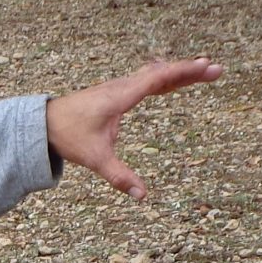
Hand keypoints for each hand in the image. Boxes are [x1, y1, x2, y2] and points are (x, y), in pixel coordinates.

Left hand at [44, 58, 223, 200]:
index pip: (158, 78)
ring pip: (155, 73)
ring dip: (180, 72)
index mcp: (121, 96)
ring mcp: (121, 87)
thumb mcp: (95, 159)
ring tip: (205, 70)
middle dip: (190, 70)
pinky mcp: (118, 93)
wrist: (44, 123)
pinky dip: (165, 78)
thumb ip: (120, 177)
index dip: (183, 72)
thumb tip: (142, 196)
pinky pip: (147, 80)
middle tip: (217, 69)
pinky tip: (175, 80)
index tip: (205, 66)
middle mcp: (123, 86)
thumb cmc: (69, 136)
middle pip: (162, 72)